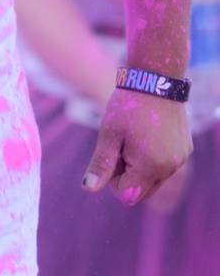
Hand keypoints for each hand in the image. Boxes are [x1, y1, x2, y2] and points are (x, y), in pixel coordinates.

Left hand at [82, 89, 191, 206]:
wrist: (156, 80)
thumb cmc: (128, 107)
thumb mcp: (109, 134)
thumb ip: (101, 164)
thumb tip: (89, 188)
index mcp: (150, 166)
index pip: (126, 194)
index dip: (113, 178)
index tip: (112, 153)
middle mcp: (170, 168)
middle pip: (141, 191)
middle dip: (127, 175)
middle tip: (122, 147)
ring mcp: (180, 159)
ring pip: (153, 180)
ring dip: (139, 167)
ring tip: (134, 139)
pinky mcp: (184, 150)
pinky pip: (165, 167)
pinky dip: (153, 158)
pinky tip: (148, 135)